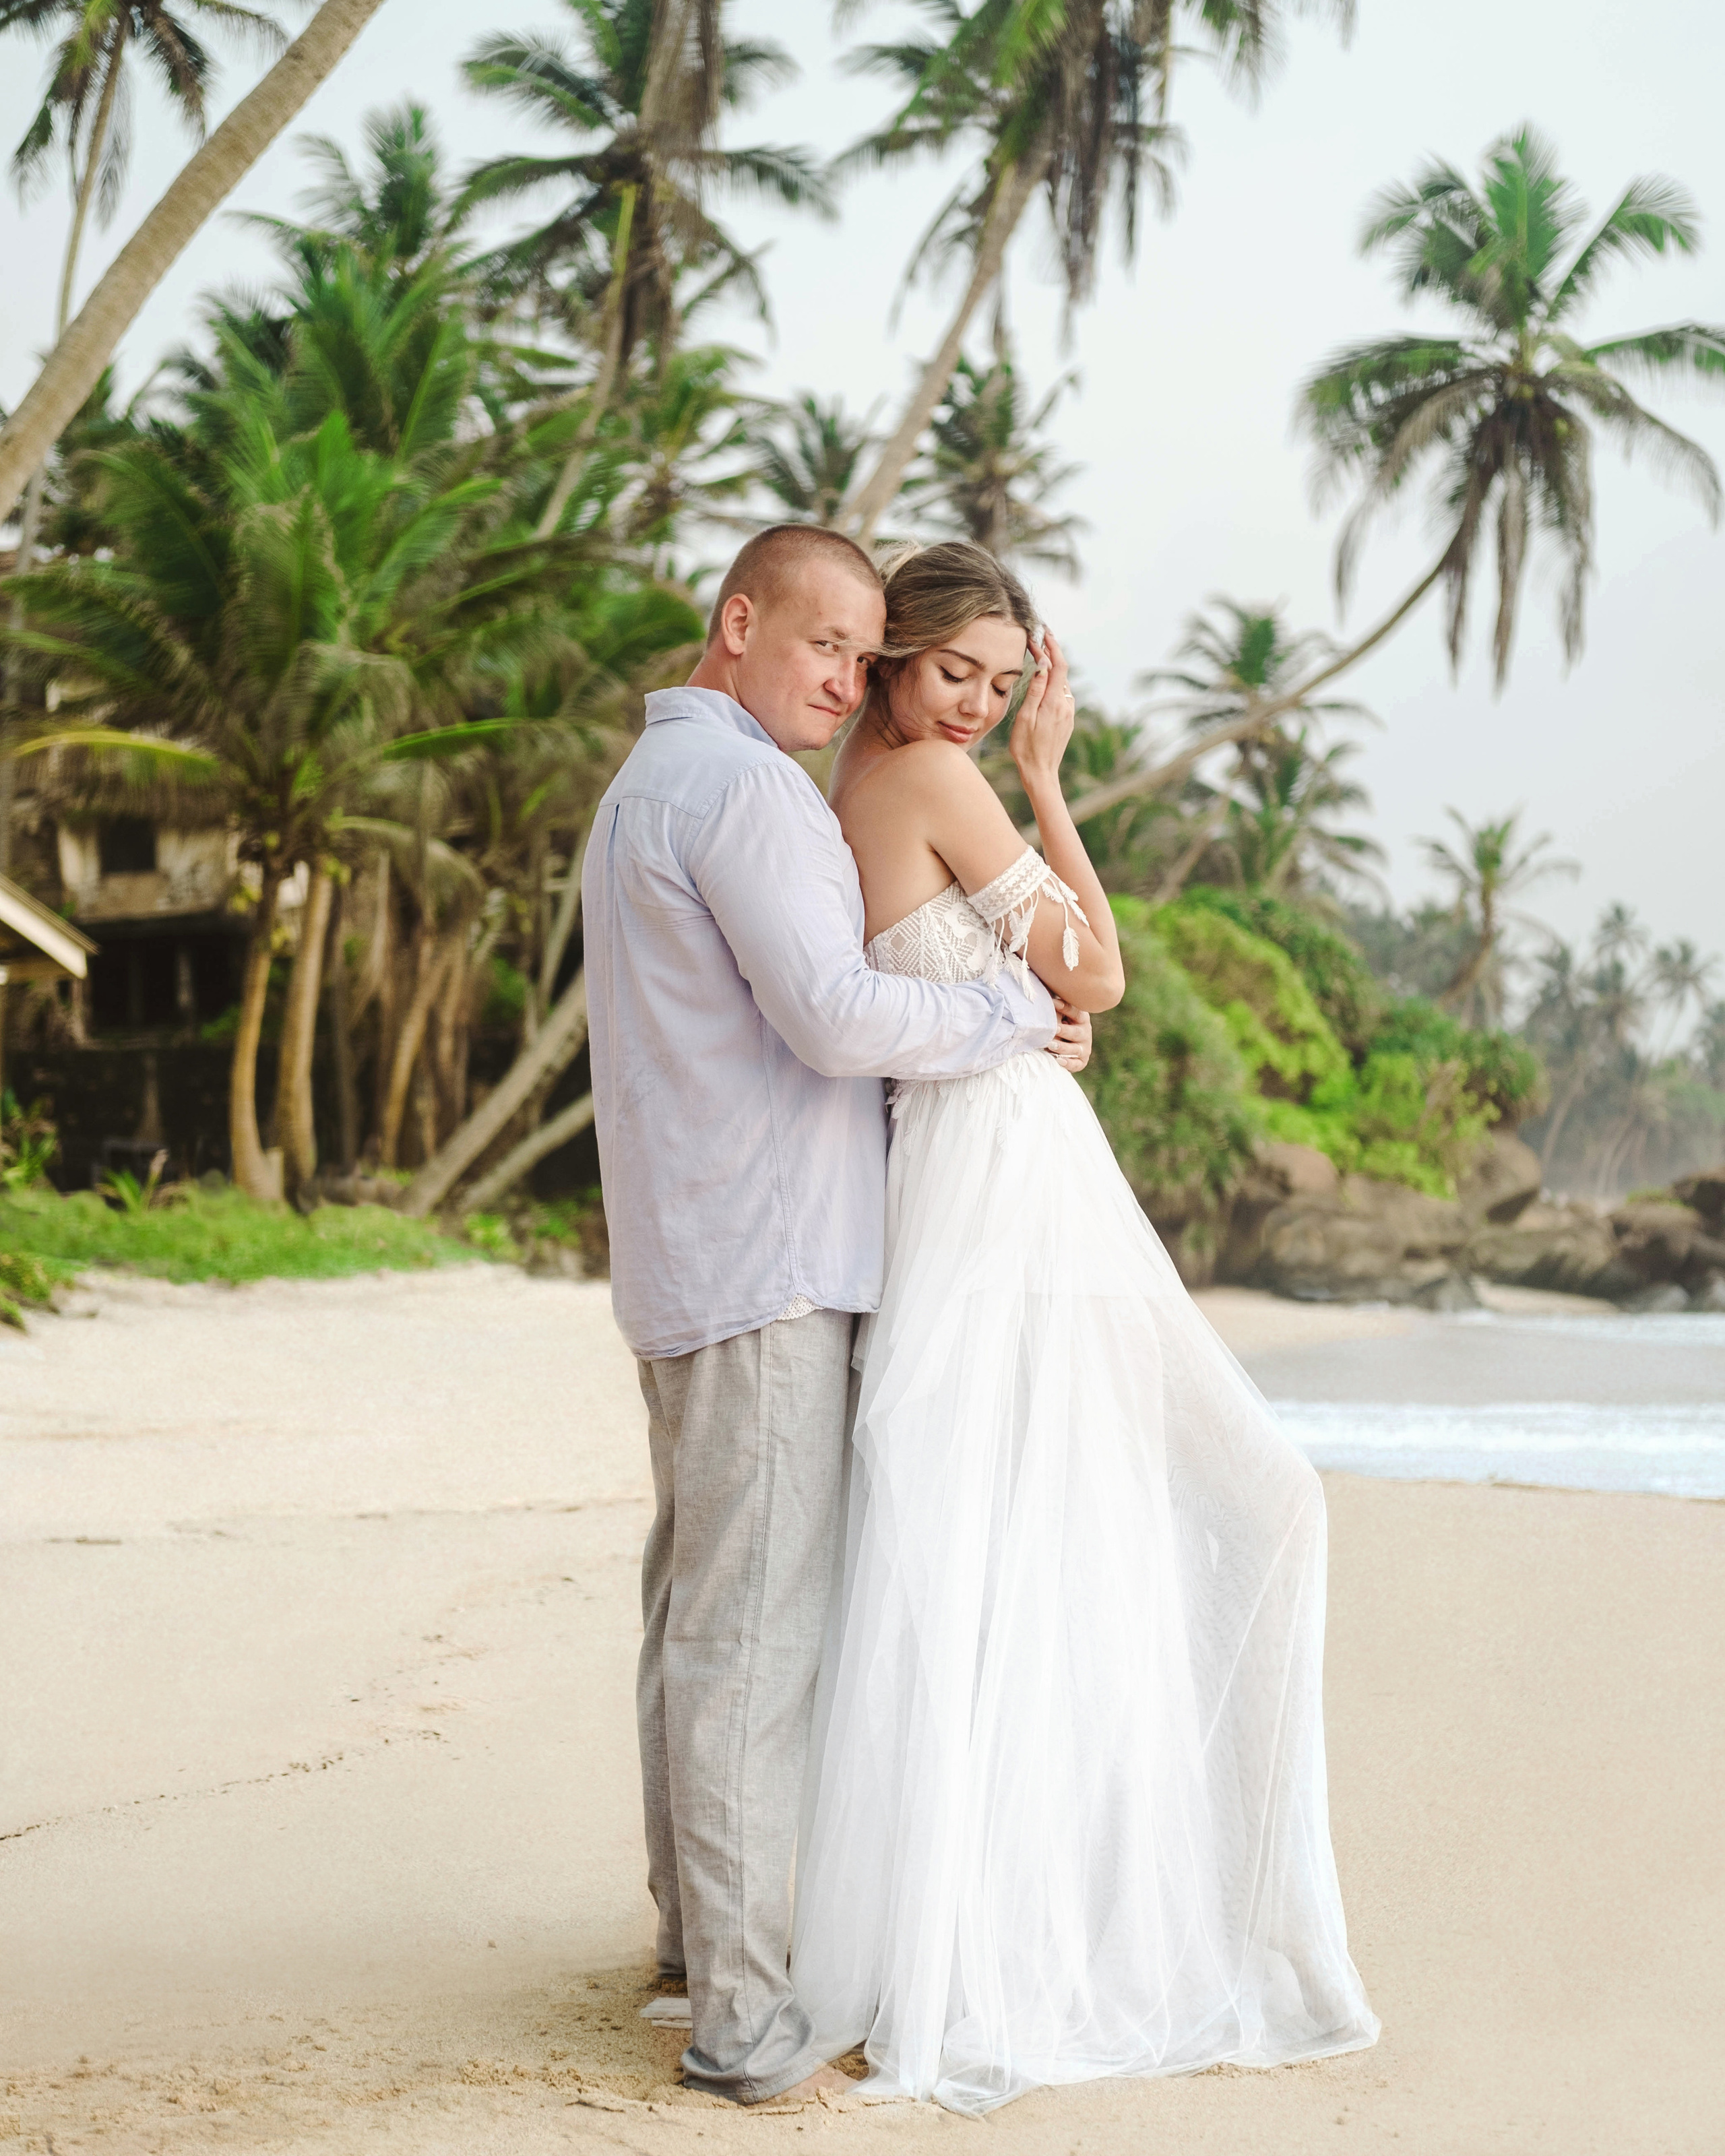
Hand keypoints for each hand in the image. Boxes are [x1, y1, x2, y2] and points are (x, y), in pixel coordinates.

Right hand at [1009, 627, 1075, 796]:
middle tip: (1038, 639)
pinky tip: (1044, 681)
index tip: (1044, 633)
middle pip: (1062, 671)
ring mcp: (1068, 713)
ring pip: (1062, 682)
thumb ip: (1035, 690)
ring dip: (1052, 668)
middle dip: (1051, 653)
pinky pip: (1061, 694)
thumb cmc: (1026, 748)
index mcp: (1054, 702)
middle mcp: (1066, 705)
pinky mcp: (1067, 720)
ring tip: (1039, 655)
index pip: (1058, 665)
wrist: (1041, 773)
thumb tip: (1042, 665)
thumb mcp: (1026, 718)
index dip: (1053, 646)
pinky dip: (1054, 682)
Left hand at [1045, 995, 1090, 1072]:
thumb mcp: (1058, 1016)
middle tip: (1054, 1028)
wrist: (1065, 1045)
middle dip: (1064, 1031)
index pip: (1075, 1012)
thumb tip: (1040, 1001)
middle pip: (1075, 1032)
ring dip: (1063, 1047)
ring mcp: (1084, 1047)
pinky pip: (1076, 1064)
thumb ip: (1053, 1010)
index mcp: (1081, 1018)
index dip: (1065, 1007)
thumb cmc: (1059, 1024)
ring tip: (1051, 1045)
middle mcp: (1085, 1032)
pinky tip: (1059, 1060)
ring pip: (1075, 1049)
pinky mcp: (1081, 1061)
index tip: (1053, 1003)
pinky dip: (1068, 1063)